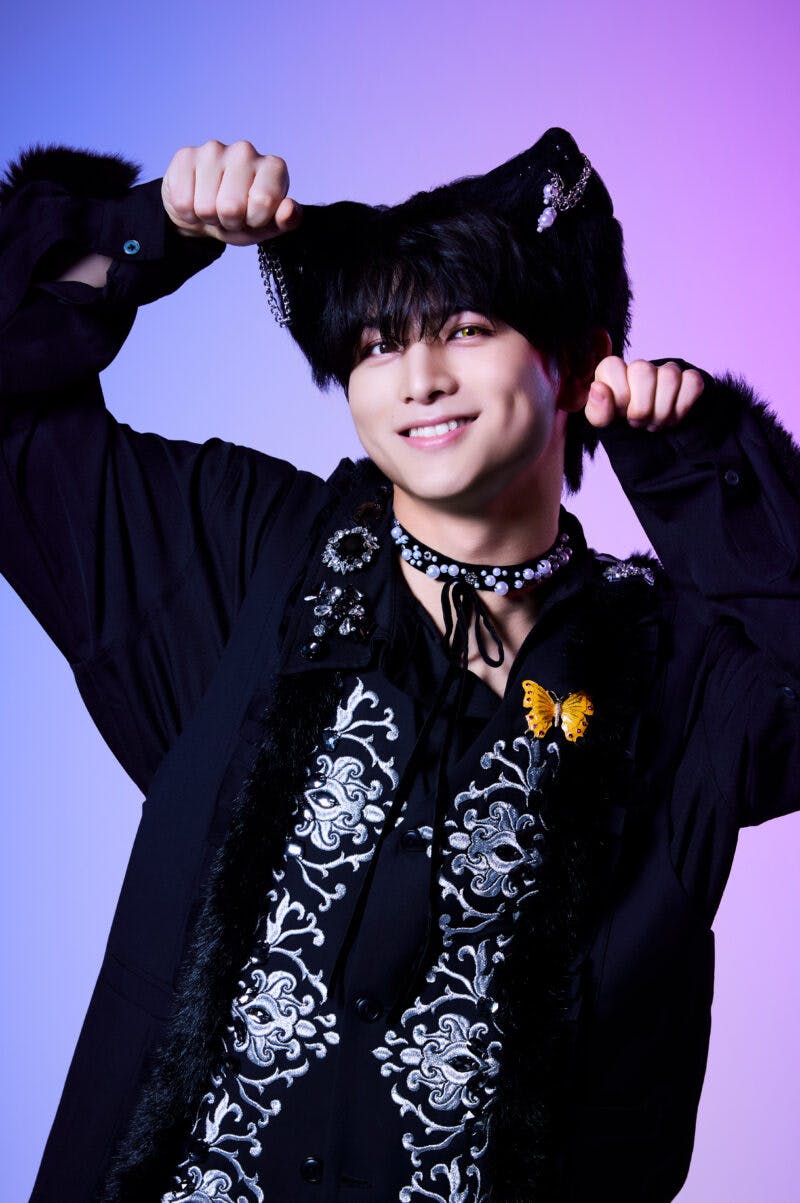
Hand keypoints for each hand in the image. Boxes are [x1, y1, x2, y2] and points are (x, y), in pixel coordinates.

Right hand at [161, 140, 302, 245]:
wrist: (206, 212)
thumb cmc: (243, 219)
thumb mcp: (267, 226)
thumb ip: (286, 221)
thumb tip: (289, 210)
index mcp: (273, 167)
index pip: (264, 201)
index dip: (254, 220)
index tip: (253, 217)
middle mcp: (246, 151)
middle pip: (231, 207)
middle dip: (229, 221)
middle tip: (230, 216)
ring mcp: (214, 149)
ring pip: (205, 207)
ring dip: (208, 217)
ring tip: (213, 209)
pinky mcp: (186, 155)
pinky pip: (183, 202)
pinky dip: (188, 213)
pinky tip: (195, 201)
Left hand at [584, 357, 704, 429]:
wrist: (652, 448)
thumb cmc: (624, 431)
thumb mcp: (606, 426)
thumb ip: (597, 411)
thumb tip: (598, 388)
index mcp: (612, 373)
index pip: (612, 366)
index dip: (618, 396)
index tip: (621, 414)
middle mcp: (639, 368)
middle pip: (642, 370)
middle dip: (641, 407)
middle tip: (638, 423)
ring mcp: (666, 371)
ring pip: (669, 376)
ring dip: (662, 411)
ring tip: (655, 422)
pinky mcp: (689, 380)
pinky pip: (692, 382)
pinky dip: (682, 406)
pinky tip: (673, 416)